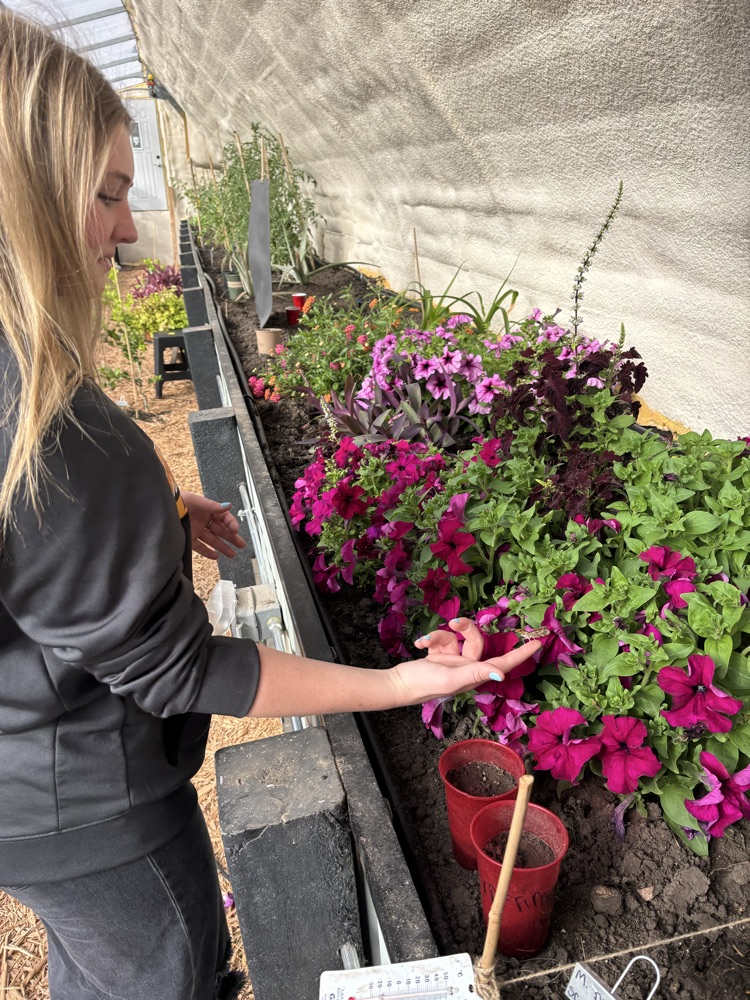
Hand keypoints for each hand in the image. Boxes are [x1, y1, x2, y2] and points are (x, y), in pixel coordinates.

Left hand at [181, 492, 246, 560]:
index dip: (230, 523)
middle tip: (241, 545)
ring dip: (222, 547)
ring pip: (212, 540)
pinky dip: (207, 551)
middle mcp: (203, 519)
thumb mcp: (195, 501)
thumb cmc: (177, 501)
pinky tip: (216, 556)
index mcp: (207, 509)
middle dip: (231, 537)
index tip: (235, 530)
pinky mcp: (188, 538)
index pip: (223, 517)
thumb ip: (212, 505)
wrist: (160, 509)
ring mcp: (196, 529)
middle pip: (220, 530)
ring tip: (232, 554)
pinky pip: (200, 546)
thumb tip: (228, 505)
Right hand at [389, 617, 541, 704]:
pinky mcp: (439, 654)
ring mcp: (453, 660)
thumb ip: (475, 673)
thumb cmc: (424, 684)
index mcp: (474, 675)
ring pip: (456, 636)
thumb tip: (500, 675)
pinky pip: (441, 639)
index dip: (521, 654)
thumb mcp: (451, 679)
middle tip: (453, 623)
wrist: (398, 684)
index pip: (503, 663)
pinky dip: (430, 639)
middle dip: (465, 628)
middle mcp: (467, 667)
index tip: (538, 642)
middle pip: (477, 640)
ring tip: (426, 641)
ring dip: (441, 635)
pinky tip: (420, 645)